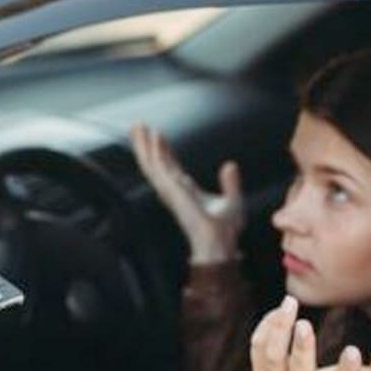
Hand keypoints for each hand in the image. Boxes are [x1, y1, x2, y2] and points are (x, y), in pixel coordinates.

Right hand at [129, 122, 243, 263]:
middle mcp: (174, 190)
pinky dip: (157, 151)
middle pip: (154, 163)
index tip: (159, 136)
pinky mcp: (172, 191)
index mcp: (185, 191)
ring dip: (144, 144)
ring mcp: (171, 190)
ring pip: (151, 163)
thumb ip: (230, 183)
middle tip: (138, 126)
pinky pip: (160, 167)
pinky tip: (155, 137)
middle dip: (145, 144)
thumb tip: (230, 165)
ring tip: (138, 126)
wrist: (220, 243)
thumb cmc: (224, 230)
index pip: (170, 166)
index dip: (163, 150)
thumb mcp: (232, 201)